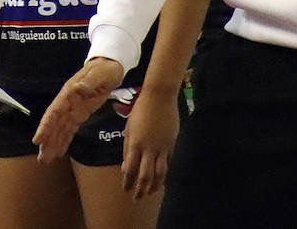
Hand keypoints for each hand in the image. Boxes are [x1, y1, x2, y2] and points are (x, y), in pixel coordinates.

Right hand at [33, 57, 124, 161]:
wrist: (109, 66)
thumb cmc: (105, 69)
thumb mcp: (100, 73)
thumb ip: (89, 81)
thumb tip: (77, 88)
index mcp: (69, 93)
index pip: (54, 112)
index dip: (45, 126)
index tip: (38, 140)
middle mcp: (67, 102)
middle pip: (54, 124)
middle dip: (47, 141)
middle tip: (41, 158)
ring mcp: (72, 109)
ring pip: (60, 129)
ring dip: (53, 144)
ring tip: (46, 160)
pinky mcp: (80, 114)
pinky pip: (69, 129)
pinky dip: (64, 141)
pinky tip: (59, 152)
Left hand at [121, 85, 178, 199]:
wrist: (160, 96)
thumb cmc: (140, 110)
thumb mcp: (129, 128)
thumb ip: (128, 147)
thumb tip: (127, 165)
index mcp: (135, 143)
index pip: (130, 169)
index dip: (128, 182)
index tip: (125, 190)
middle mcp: (149, 148)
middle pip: (145, 176)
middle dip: (140, 189)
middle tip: (136, 198)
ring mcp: (162, 147)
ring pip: (159, 173)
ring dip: (154, 186)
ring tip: (149, 193)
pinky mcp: (171, 144)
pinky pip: (167, 163)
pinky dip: (163, 173)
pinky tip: (160, 179)